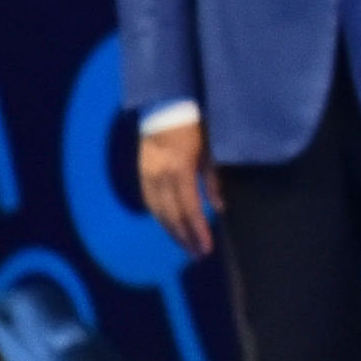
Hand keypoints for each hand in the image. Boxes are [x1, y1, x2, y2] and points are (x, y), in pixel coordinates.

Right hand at [138, 120, 218, 256]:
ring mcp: (147, 175)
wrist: (165, 105)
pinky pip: (149, 201)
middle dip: (185, 238)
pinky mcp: (141, 173)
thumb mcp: (210, 151)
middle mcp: (160, 176)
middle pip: (171, 216)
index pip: (189, 209)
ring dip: (172, 231)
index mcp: (180, 170)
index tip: (206, 248)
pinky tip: (170, 225)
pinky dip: (160, 216)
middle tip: (197, 255)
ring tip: (185, 246)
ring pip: (158, 212)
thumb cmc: (195, 125)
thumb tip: (219, 208)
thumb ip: (213, 181)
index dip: (198, 231)